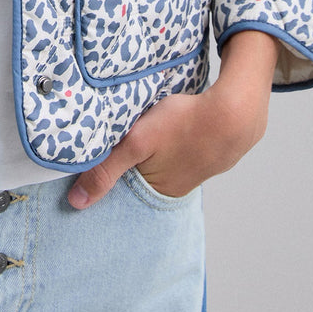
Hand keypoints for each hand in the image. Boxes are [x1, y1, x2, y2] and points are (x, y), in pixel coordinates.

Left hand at [68, 29, 278, 208]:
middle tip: (123, 139)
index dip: (110, 175)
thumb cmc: (185, 124)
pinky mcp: (207, 148)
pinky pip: (181, 147)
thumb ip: (106, 170)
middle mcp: (178, 186)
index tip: (96, 162)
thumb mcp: (137, 143)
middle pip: (143, 175)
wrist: (236, 109)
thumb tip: (77, 202)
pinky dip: (172, 139)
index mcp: (159, 190)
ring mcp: (196, 168)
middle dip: (131, 162)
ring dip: (153, 148)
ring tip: (148, 130)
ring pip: (163, 160)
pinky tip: (172, 126)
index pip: (125, 189)